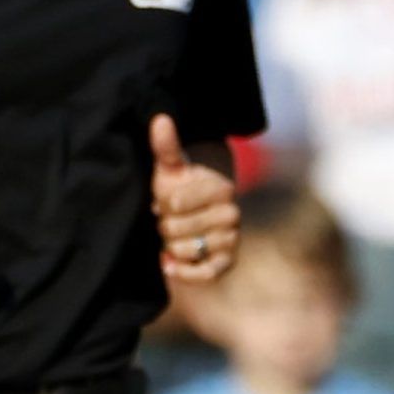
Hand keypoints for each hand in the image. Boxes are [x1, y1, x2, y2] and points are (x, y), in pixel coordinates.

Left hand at [150, 114, 238, 283]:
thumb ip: (165, 146)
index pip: (175, 203)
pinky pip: (205, 274)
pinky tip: (169, 263)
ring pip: (184, 250)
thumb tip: (160, 119)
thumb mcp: (169, 168)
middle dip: (165, 226)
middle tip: (170, 219)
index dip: (162, 204)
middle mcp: (232, 214)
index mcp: (222, 188)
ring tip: (176, 235)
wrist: (195, 215)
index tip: (166, 201)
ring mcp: (232, 239)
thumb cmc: (180, 189)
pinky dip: (183, 271)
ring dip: (171, 246)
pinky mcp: (227, 262)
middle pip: (175, 230)